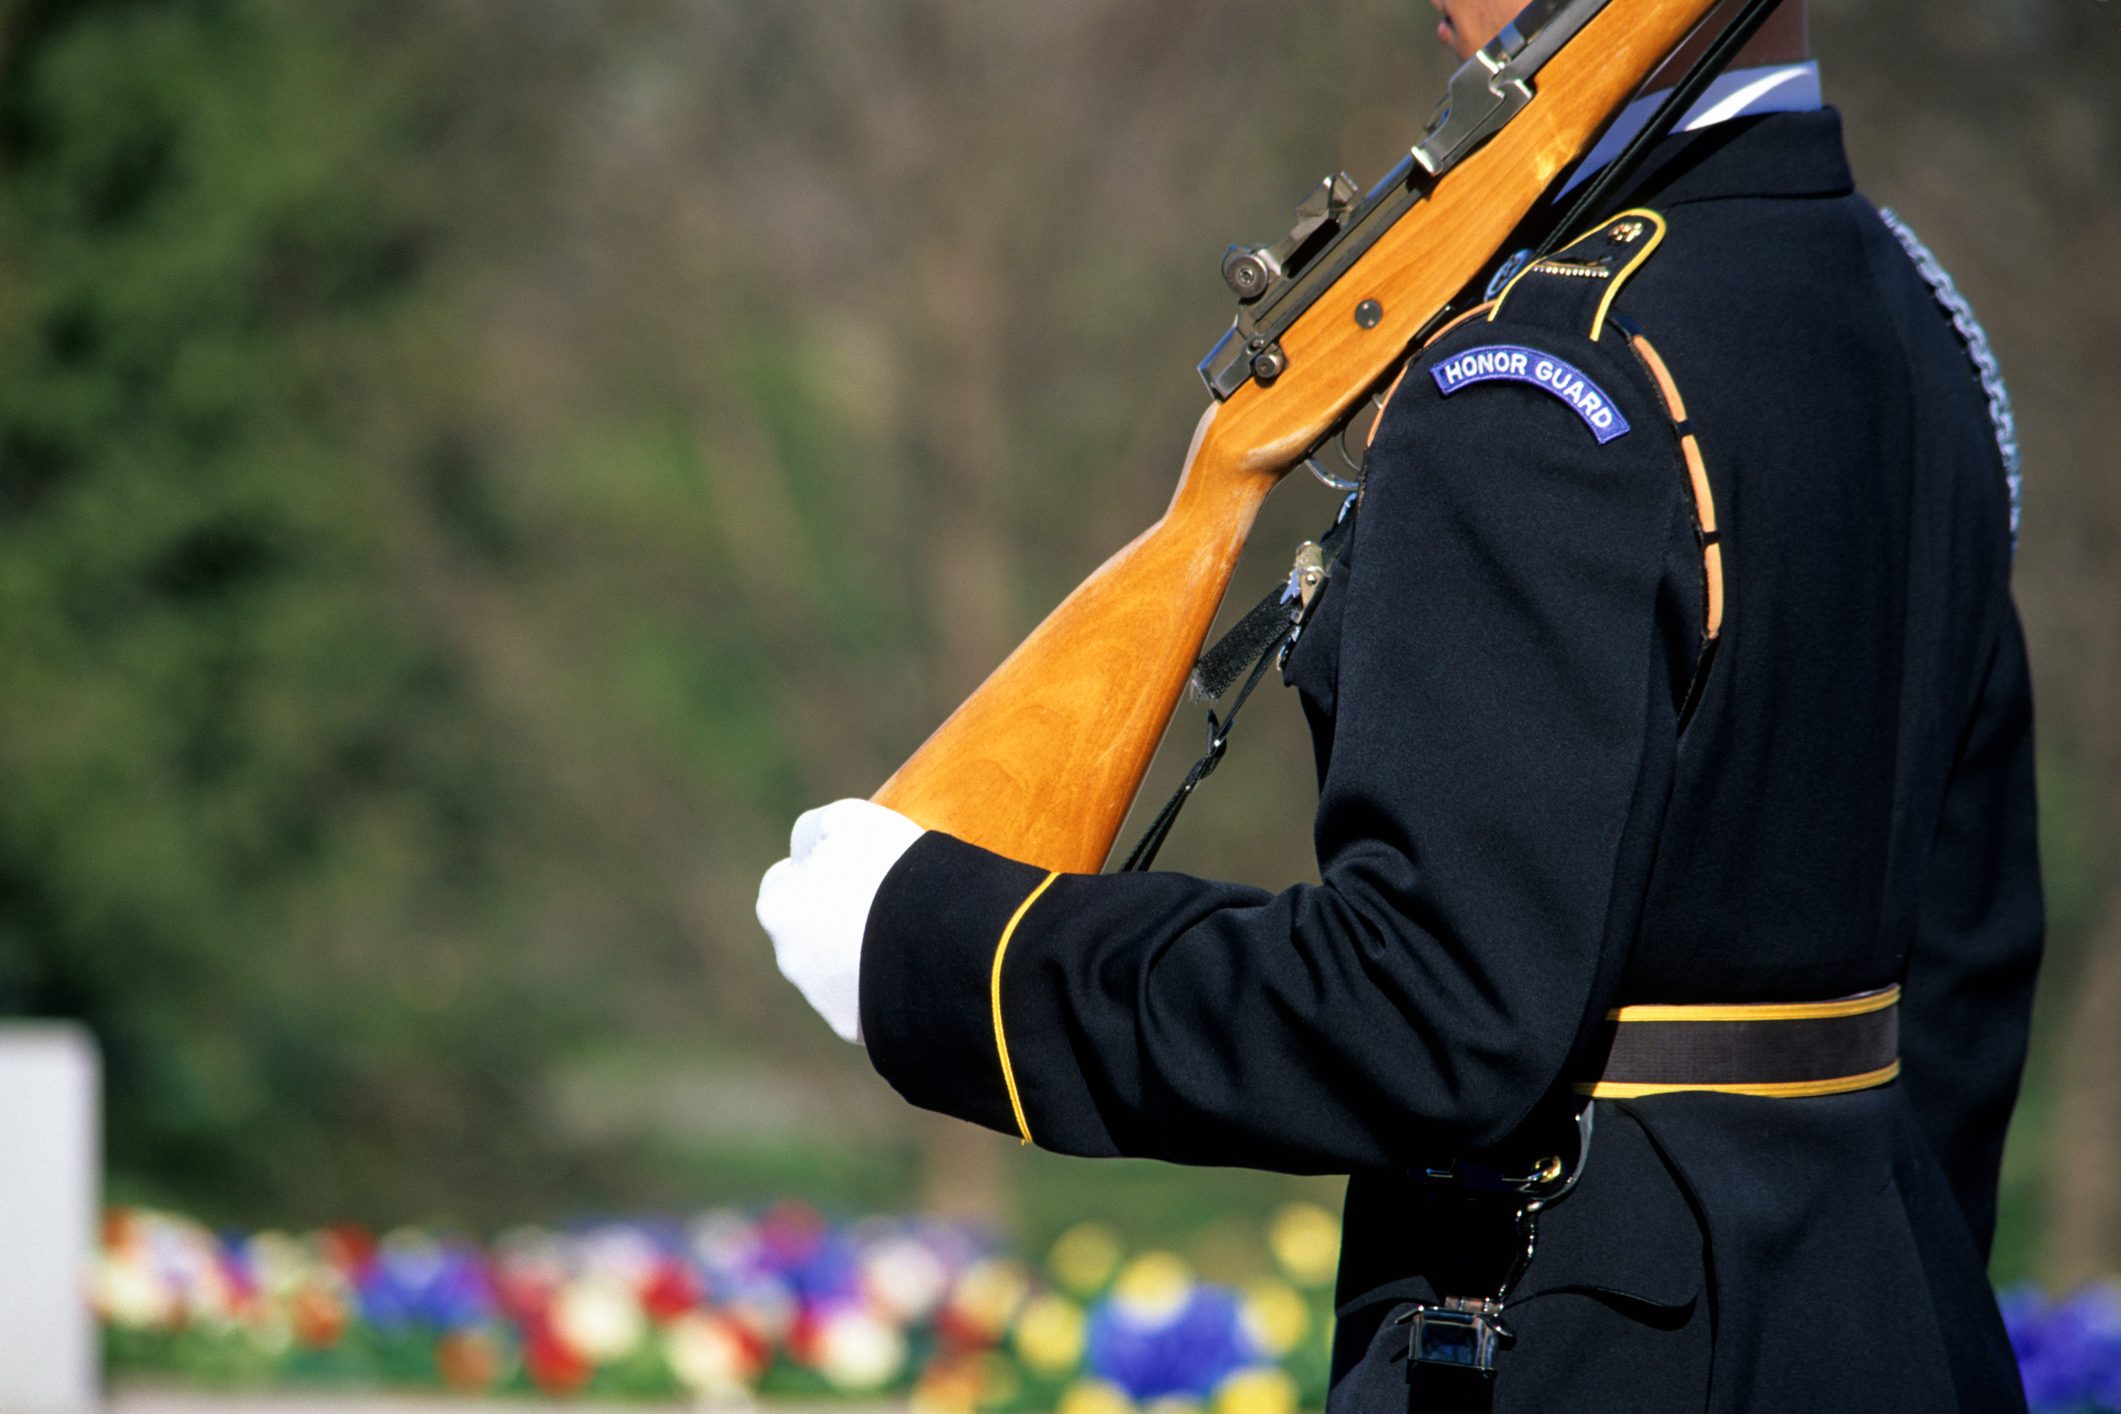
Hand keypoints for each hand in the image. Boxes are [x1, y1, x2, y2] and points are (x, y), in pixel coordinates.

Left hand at [756, 798, 924, 1043]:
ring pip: (839, 971)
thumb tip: (807, 850)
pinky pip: (872, 1002)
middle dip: (837, 917)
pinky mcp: (862, 1028)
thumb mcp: (847, 821)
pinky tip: (919, 966)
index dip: (816, 869)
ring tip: (911, 934)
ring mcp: (825, 1001)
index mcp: (779, 910)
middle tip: (885, 899)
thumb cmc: (886, 871)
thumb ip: (816, 830)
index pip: (783, 885)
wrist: (936, 941)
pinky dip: (888, 986)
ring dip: (863, 954)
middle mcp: (792, 961)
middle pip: (810, 931)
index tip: (850, 864)